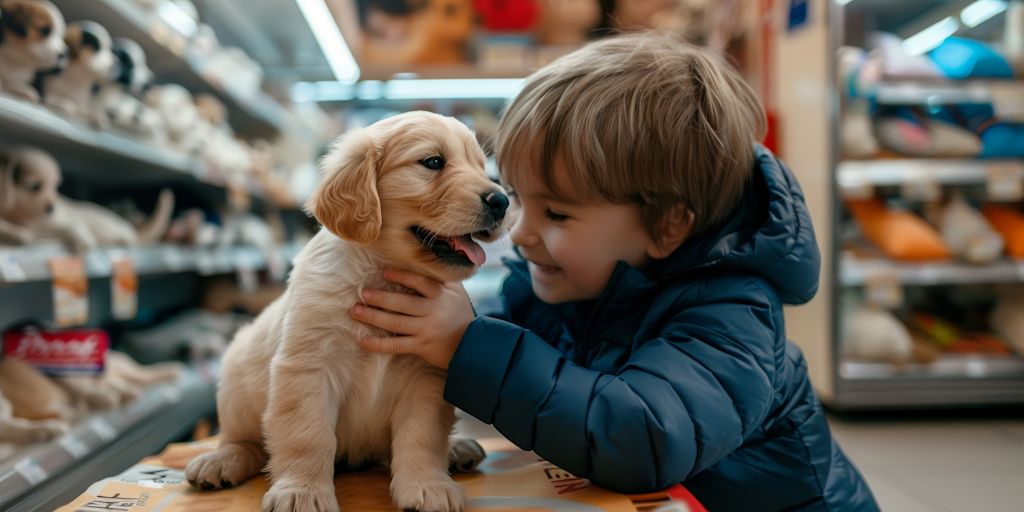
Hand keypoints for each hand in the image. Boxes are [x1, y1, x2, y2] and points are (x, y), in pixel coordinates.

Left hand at [350, 268, 474, 369]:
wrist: (472, 344)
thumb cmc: (460, 313)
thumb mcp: (457, 292)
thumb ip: (441, 277)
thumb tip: (426, 257)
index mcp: (441, 295)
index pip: (420, 282)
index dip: (402, 276)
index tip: (384, 272)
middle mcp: (432, 312)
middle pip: (403, 303)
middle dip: (380, 298)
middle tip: (362, 293)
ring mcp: (425, 330)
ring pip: (396, 323)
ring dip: (373, 317)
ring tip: (355, 311)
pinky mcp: (420, 347)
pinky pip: (396, 345)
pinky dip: (378, 344)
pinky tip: (362, 340)